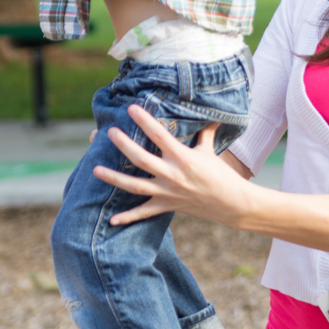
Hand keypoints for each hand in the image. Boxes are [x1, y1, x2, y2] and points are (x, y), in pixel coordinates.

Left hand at [92, 104, 250, 226]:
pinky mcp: (167, 206)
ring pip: (134, 186)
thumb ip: (205, 132)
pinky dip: (127, 217)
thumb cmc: (221, 175)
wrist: (232, 203)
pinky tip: (111, 220)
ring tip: (95, 170)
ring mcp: (167, 193)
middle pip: (141, 159)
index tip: (130, 109)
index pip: (159, 135)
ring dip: (114, 178)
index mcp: (183, 157)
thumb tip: (209, 113)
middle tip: (109, 132)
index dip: (144, 120)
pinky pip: (143, 213)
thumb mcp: (211, 151)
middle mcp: (172, 175)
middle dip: (123, 144)